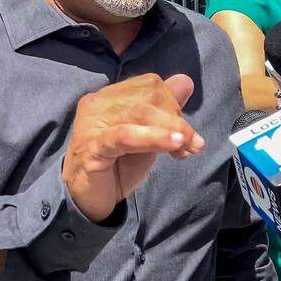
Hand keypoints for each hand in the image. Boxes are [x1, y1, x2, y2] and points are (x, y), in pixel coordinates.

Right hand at [63, 73, 203, 220]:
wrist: (87, 198)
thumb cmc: (117, 166)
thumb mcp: (147, 135)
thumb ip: (163, 109)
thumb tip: (185, 82)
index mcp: (110, 96)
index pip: (150, 85)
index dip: (174, 105)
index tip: (187, 133)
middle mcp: (98, 102)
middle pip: (149, 96)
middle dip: (177, 119)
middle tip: (193, 145)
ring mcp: (92, 123)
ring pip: (140, 113)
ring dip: (172, 129)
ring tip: (190, 146)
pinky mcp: (92, 146)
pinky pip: (126, 136)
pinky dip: (154, 138)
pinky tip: (174, 145)